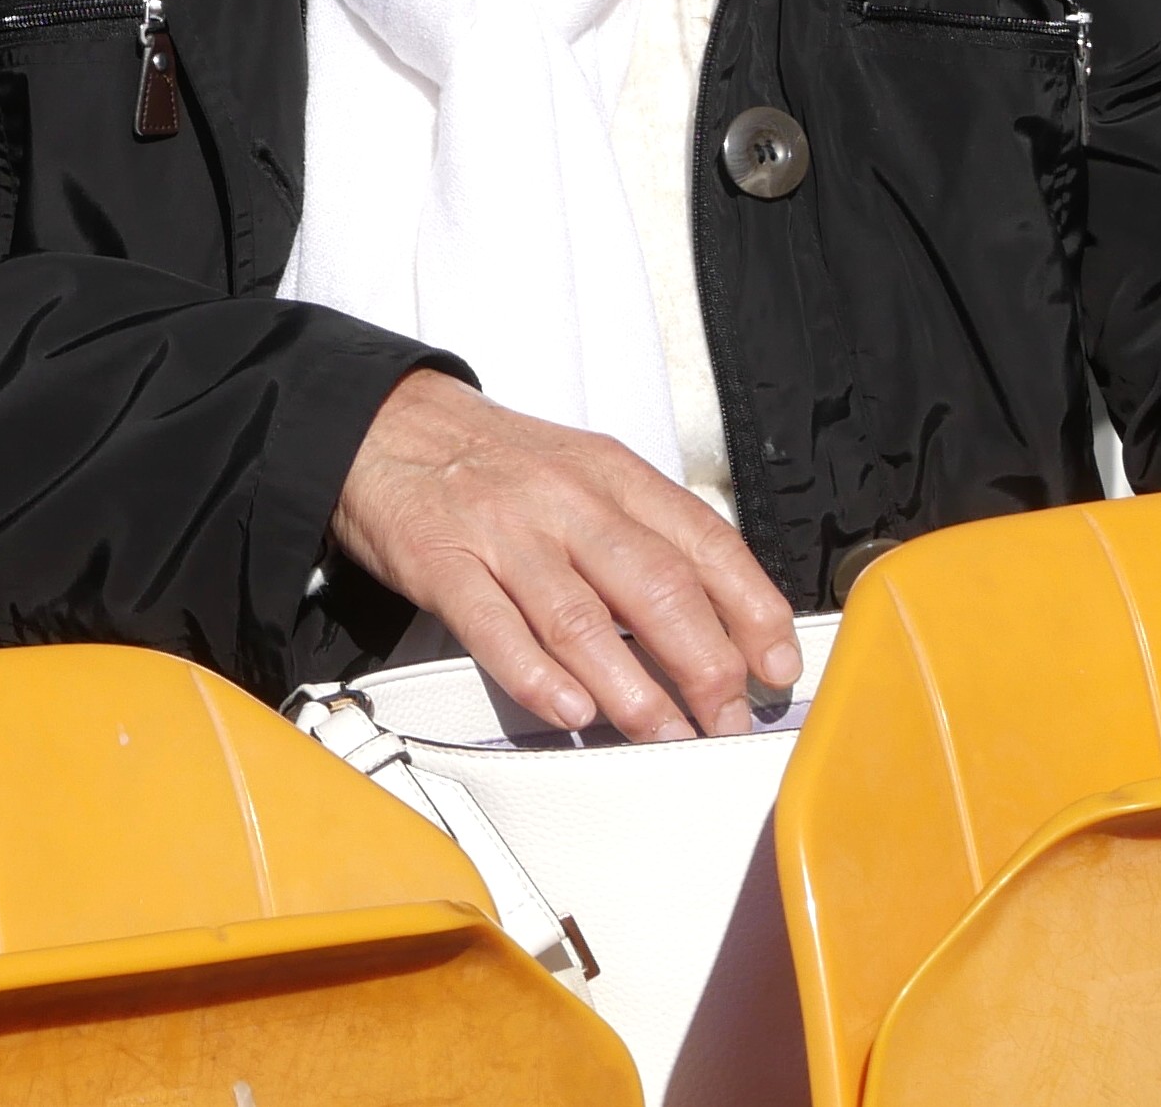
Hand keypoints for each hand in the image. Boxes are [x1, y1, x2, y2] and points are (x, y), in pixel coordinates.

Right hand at [330, 370, 801, 741]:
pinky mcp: (441, 562)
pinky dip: (536, 677)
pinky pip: (495, 627)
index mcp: (612, 475)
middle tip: (727, 721)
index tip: (777, 667)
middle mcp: (565, 500)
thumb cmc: (493, 464)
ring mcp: (502, 532)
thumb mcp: (583, 474)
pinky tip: (571, 713)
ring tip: (666, 736)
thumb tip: (718, 623)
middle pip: (657, 587)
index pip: (705, 542)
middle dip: (706, 666)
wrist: (383, 423)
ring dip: (634, 690)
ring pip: (582, 618)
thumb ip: (644, 538)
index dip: (752, 610)